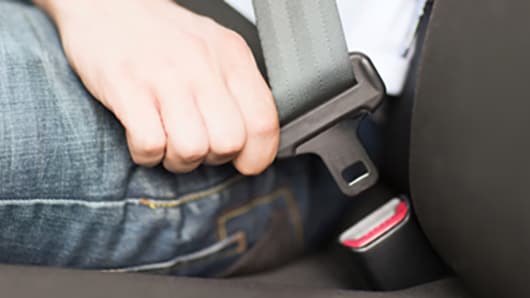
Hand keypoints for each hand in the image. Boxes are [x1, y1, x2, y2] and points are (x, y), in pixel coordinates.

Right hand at [35, 0, 278, 174]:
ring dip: (178, 160)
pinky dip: (147, 154)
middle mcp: (202, 64)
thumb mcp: (213, 49)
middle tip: (198, 146)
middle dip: (213, 158)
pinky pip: (150, 145)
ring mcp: (164, 75)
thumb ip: (236, 90)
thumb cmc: (161, 34)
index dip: (257, 155)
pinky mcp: (126, 87)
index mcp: (231, 55)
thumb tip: (253, 140)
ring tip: (168, 142)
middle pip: (228, 143)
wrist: (105, 5)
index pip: (264, 122)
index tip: (244, 162)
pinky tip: (144, 136)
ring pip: (191, 149)